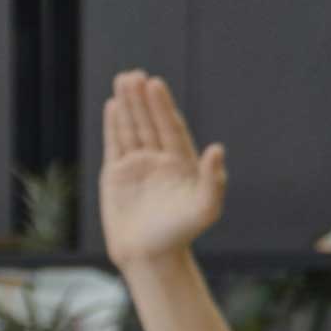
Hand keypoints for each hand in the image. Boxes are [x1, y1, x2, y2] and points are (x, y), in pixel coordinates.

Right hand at [100, 70, 224, 267]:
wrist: (149, 255)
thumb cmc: (180, 233)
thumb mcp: (206, 208)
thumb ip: (214, 179)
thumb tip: (217, 148)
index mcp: (182, 163)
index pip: (170, 127)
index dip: (162, 106)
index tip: (155, 84)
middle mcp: (160, 159)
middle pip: (150, 122)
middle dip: (143, 99)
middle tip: (135, 75)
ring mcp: (137, 166)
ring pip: (132, 129)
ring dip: (128, 105)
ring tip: (123, 80)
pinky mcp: (116, 175)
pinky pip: (115, 144)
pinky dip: (114, 125)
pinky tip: (113, 106)